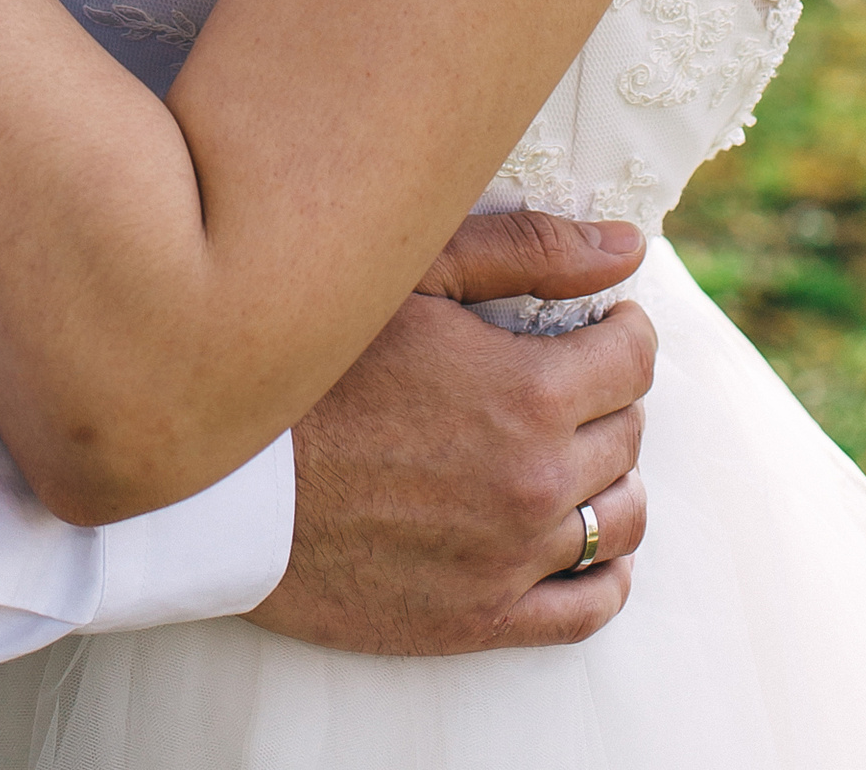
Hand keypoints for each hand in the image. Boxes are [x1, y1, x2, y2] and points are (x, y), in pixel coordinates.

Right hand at [253, 212, 653, 656]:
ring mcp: (512, 558)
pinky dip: (607, 573)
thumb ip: (528, 252)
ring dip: (614, 480)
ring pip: (620, 521)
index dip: (624, 332)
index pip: (633, 361)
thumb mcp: (412, 278)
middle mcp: (535, 481)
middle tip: (570, 380)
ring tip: (578, 454)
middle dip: (610, 398)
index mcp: (527, 393)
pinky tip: (588, 543)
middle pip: (627, 436)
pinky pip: (589, 608)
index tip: (603, 324)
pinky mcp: (481, 618)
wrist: (232, 487)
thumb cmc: (316, 369)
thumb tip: (628, 248)